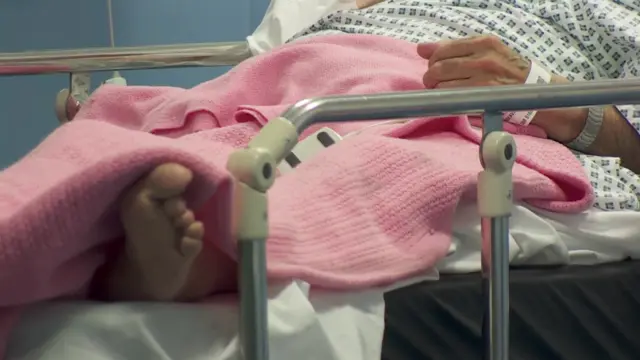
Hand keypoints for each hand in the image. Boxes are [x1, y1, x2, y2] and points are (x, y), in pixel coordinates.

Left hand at [417, 36, 585, 142]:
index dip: (433, 60)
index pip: (444, 49)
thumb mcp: (486, 51)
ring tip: (442, 91)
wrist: (534, 90)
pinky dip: (445, 99)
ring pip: (442, 83)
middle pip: (439, 66)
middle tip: (434, 82)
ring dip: (435, 89)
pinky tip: (450, 99)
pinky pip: (452, 97)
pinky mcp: (483, 96)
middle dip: (430, 76)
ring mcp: (483, 78)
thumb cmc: (506, 70)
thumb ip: (454, 48)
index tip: (435, 67)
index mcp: (484, 42)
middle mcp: (484, 58)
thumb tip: (421, 48)